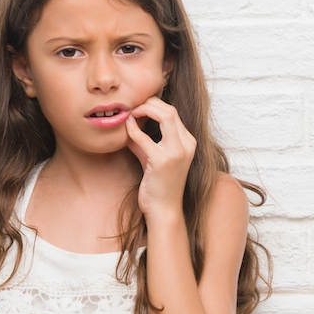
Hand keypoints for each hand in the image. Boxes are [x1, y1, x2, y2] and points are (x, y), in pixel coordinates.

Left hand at [124, 96, 195, 222]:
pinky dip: (133, 130)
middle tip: (132, 106)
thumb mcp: (151, 157)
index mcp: (188, 142)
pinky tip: (125, 129)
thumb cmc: (157, 185)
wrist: (164, 210)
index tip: (137, 106)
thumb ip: (142, 139)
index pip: (172, 112)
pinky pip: (144, 137)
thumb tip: (128, 122)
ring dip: (144, 110)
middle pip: (170, 109)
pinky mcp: (162, 161)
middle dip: (149, 103)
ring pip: (165, 115)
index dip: (153, 104)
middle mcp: (186, 145)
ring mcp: (177, 152)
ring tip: (130, 113)